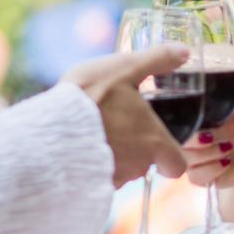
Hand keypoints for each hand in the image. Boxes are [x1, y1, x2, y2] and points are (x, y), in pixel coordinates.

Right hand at [63, 48, 189, 186]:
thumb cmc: (91, 96)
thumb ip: (157, 60)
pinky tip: (80, 144)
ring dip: (114, 155)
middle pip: (146, 164)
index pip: (176, 165)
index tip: (160, 143)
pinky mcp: (88, 182)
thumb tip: (184, 51)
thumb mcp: (125, 67)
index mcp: (154, 141)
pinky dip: (93, 163)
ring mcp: (112, 178)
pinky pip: (98, 176)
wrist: (49, 126)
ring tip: (96, 130)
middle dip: (136, 148)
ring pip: (121, 170)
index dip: (171, 157)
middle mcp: (137, 166)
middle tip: (118, 123)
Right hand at [182, 81, 233, 189]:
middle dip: (193, 138)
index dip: (182, 115)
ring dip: (207, 154)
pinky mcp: (198, 176)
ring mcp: (191, 157)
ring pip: (184, 157)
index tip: (198, 116)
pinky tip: (226, 162)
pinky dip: (212, 169)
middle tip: (211, 136)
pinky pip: (195, 176)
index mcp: (195, 117)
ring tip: (227, 148)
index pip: (176, 113)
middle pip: (172, 138)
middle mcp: (188, 136)